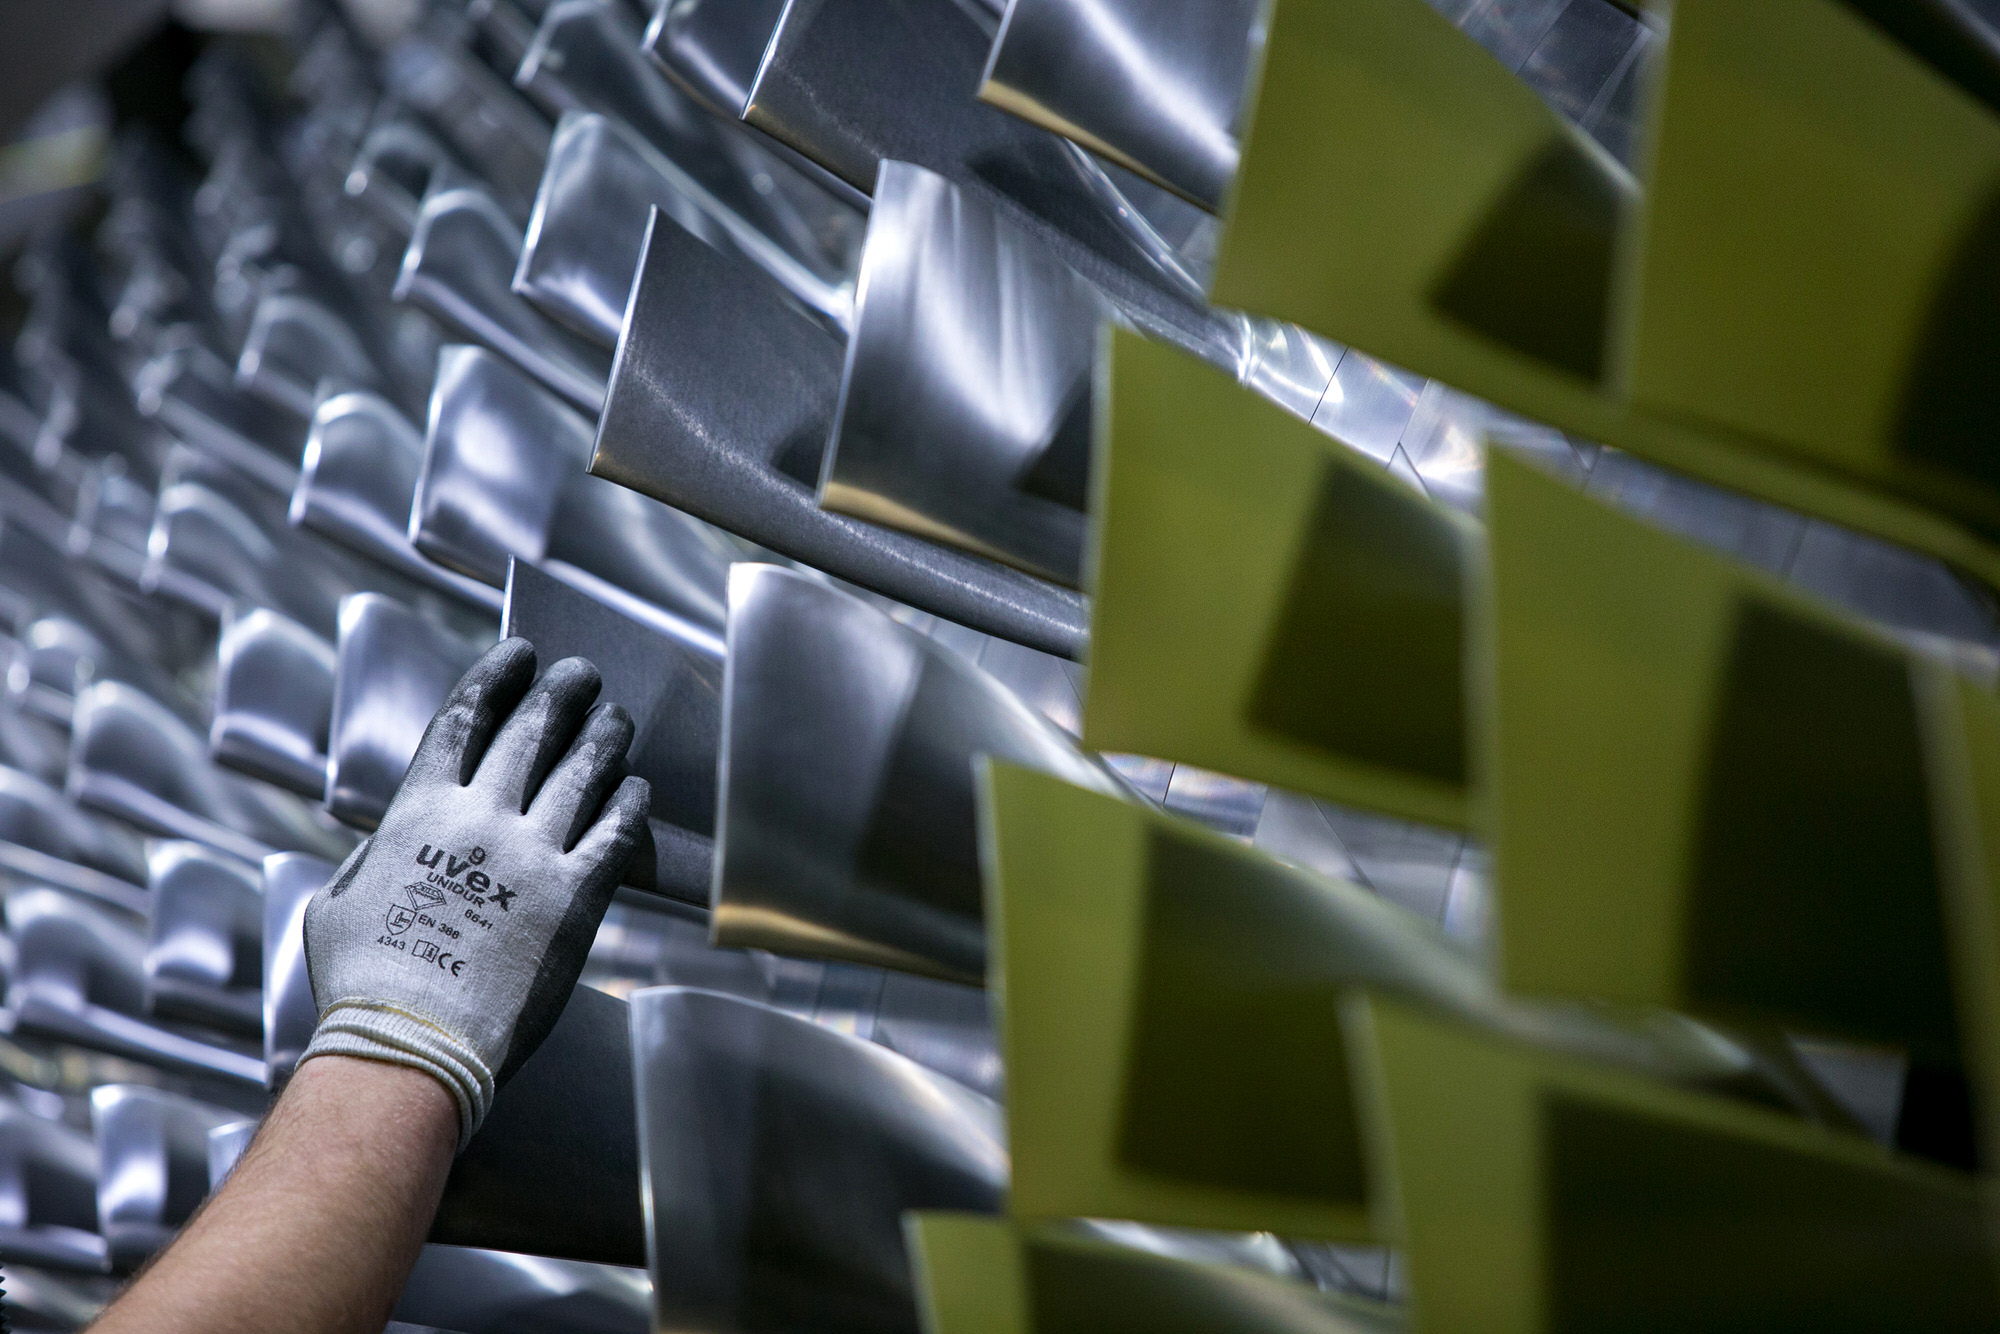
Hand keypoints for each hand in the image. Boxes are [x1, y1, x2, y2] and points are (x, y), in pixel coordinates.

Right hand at [300, 638, 648, 1143]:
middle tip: (582, 675)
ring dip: (602, 738)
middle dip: (561, 695)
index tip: (519, 657)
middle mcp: (482, 819)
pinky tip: (637, 789)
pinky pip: (615, 833)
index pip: (465, 720)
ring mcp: (534, 855)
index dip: (496, 679)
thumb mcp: (339, 901)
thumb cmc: (364, 984)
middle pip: (533, 733)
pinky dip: (629, 803)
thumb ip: (374, 858)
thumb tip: (391, 844)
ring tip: (615, 717)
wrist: (413, 1042)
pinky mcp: (577, 897)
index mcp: (419, 812)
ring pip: (582, 772)